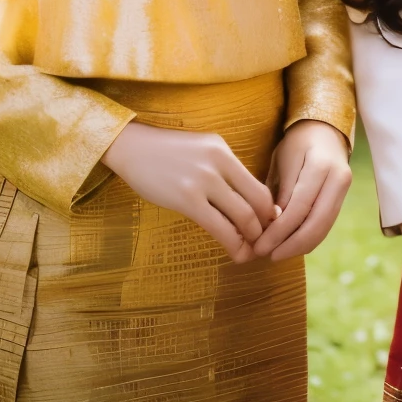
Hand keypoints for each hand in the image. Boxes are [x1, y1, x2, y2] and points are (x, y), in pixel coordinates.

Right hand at [101, 120, 277, 263]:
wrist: (133, 147)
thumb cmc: (167, 153)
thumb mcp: (203, 150)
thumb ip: (224, 170)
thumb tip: (245, 198)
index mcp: (225, 152)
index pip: (259, 186)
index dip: (269, 211)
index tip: (269, 226)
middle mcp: (220, 163)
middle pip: (258, 201)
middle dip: (266, 227)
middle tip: (265, 243)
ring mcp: (204, 180)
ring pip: (242, 215)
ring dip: (252, 238)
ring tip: (251, 252)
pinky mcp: (187, 198)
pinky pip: (218, 226)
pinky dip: (232, 243)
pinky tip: (235, 253)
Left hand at [253, 119, 351, 261]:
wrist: (325, 130)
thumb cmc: (298, 143)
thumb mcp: (284, 161)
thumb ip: (281, 192)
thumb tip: (273, 227)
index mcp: (321, 166)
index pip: (299, 208)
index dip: (279, 232)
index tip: (260, 246)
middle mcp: (338, 179)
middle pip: (316, 223)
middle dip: (291, 245)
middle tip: (269, 256)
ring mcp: (344, 190)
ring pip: (324, 227)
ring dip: (301, 246)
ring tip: (277, 254)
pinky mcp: (343, 198)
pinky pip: (326, 224)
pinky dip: (309, 238)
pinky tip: (291, 243)